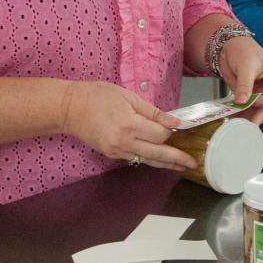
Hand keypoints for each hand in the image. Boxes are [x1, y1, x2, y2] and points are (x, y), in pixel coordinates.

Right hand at [61, 81, 196, 170]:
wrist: (69, 108)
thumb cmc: (98, 96)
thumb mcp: (127, 96)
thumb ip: (152, 111)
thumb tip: (174, 122)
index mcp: (129, 124)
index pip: (159, 135)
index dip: (170, 132)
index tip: (178, 128)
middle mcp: (124, 142)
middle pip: (157, 153)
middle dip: (176, 158)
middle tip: (192, 162)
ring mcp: (117, 151)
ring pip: (147, 160)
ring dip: (165, 164)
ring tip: (182, 167)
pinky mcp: (112, 154)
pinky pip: (135, 158)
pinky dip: (149, 158)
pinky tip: (160, 159)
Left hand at [217, 37, 262, 123]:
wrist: (229, 47)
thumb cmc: (244, 50)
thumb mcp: (246, 66)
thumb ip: (244, 85)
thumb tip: (241, 102)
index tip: (248, 102)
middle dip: (256, 115)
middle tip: (243, 124)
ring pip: (258, 112)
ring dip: (247, 118)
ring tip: (236, 124)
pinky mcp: (251, 98)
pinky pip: (248, 110)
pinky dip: (240, 114)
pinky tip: (232, 118)